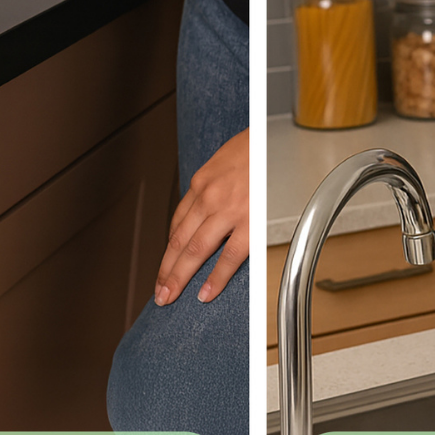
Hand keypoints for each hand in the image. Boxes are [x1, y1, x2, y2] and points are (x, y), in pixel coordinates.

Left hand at [155, 127, 248, 305]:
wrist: (275, 138)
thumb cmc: (254, 147)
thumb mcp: (223, 161)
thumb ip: (212, 186)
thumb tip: (207, 207)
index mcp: (201, 183)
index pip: (177, 223)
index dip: (169, 249)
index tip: (165, 265)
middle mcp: (208, 198)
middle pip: (179, 241)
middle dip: (166, 270)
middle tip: (159, 291)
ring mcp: (227, 211)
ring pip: (195, 251)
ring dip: (179, 277)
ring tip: (170, 296)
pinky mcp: (249, 223)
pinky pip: (228, 256)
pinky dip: (215, 278)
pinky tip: (206, 293)